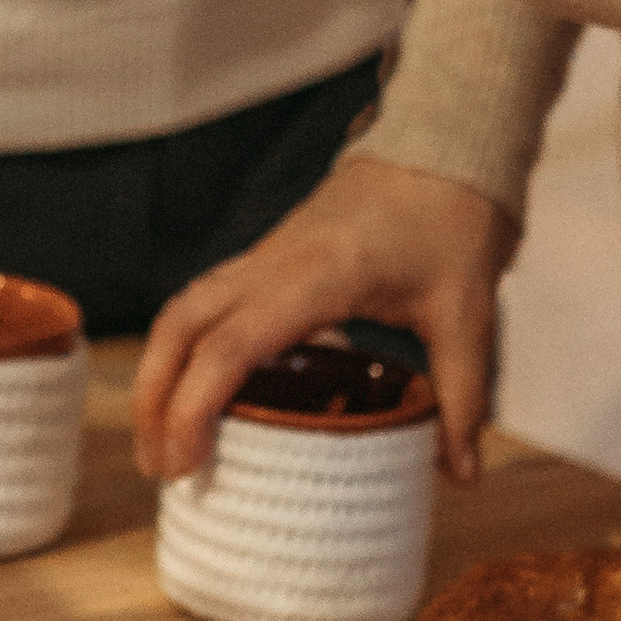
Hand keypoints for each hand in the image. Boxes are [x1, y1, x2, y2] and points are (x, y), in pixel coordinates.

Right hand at [132, 153, 514, 486]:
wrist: (444, 145)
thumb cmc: (453, 221)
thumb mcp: (467, 314)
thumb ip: (463, 396)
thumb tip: (461, 474)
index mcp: (319, 276)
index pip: (230, 344)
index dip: (193, 406)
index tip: (184, 462)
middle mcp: (274, 262)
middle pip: (179, 325)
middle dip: (153, 398)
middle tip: (158, 468)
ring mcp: (264, 255)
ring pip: (181, 310)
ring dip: (157, 372)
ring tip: (161, 441)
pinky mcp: (267, 256)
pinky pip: (205, 302)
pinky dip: (184, 349)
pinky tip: (195, 393)